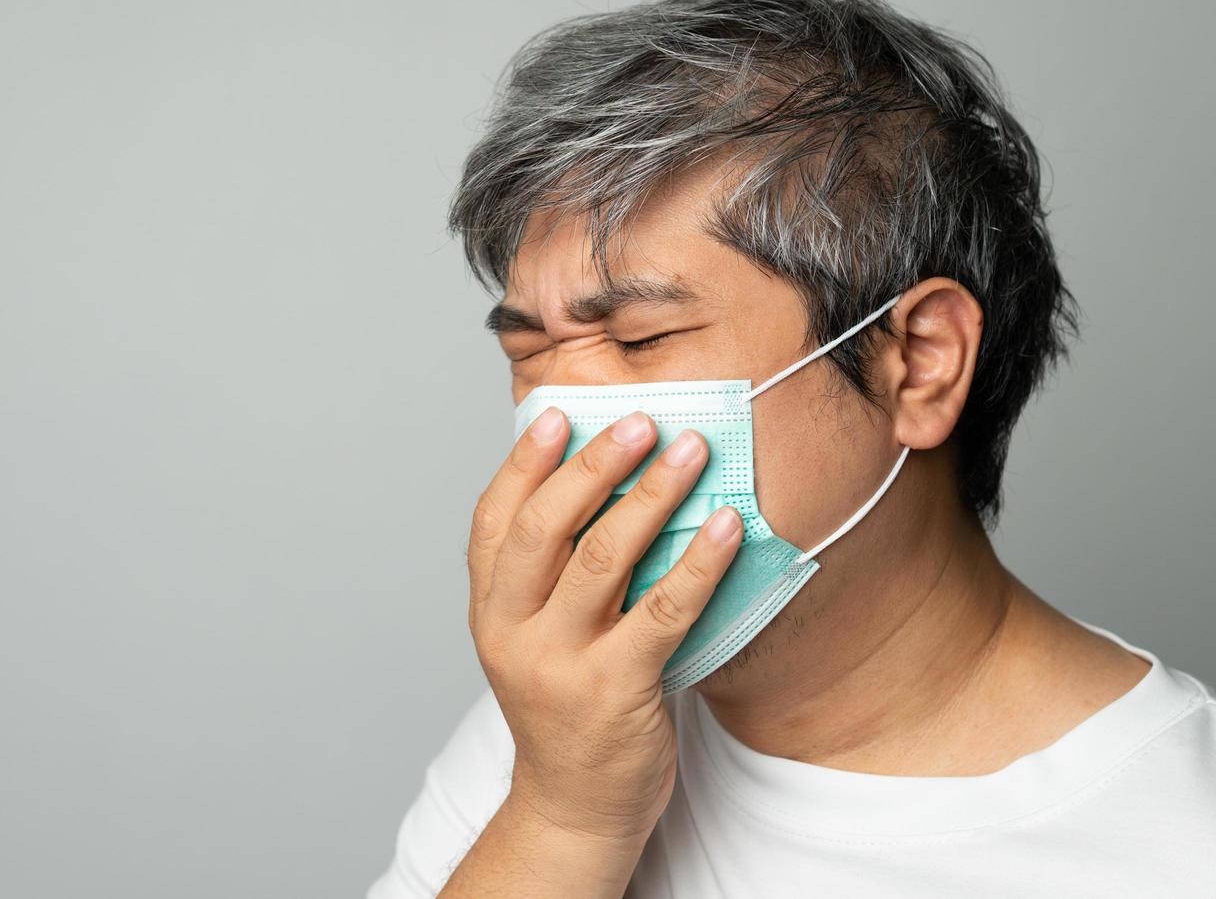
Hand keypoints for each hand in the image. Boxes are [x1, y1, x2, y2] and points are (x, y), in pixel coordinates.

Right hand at [466, 407, 743, 842]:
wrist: (575, 804)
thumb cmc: (565, 704)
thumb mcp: (533, 636)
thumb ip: (549, 572)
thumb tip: (601, 480)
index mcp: (489, 610)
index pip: (494, 519)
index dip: (525, 461)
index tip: (561, 412)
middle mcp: (512, 631)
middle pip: (546, 528)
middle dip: (595, 465)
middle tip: (642, 423)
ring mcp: (560, 662)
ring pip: (602, 558)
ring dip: (651, 496)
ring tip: (689, 452)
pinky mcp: (614, 689)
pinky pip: (662, 610)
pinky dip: (697, 562)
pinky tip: (726, 526)